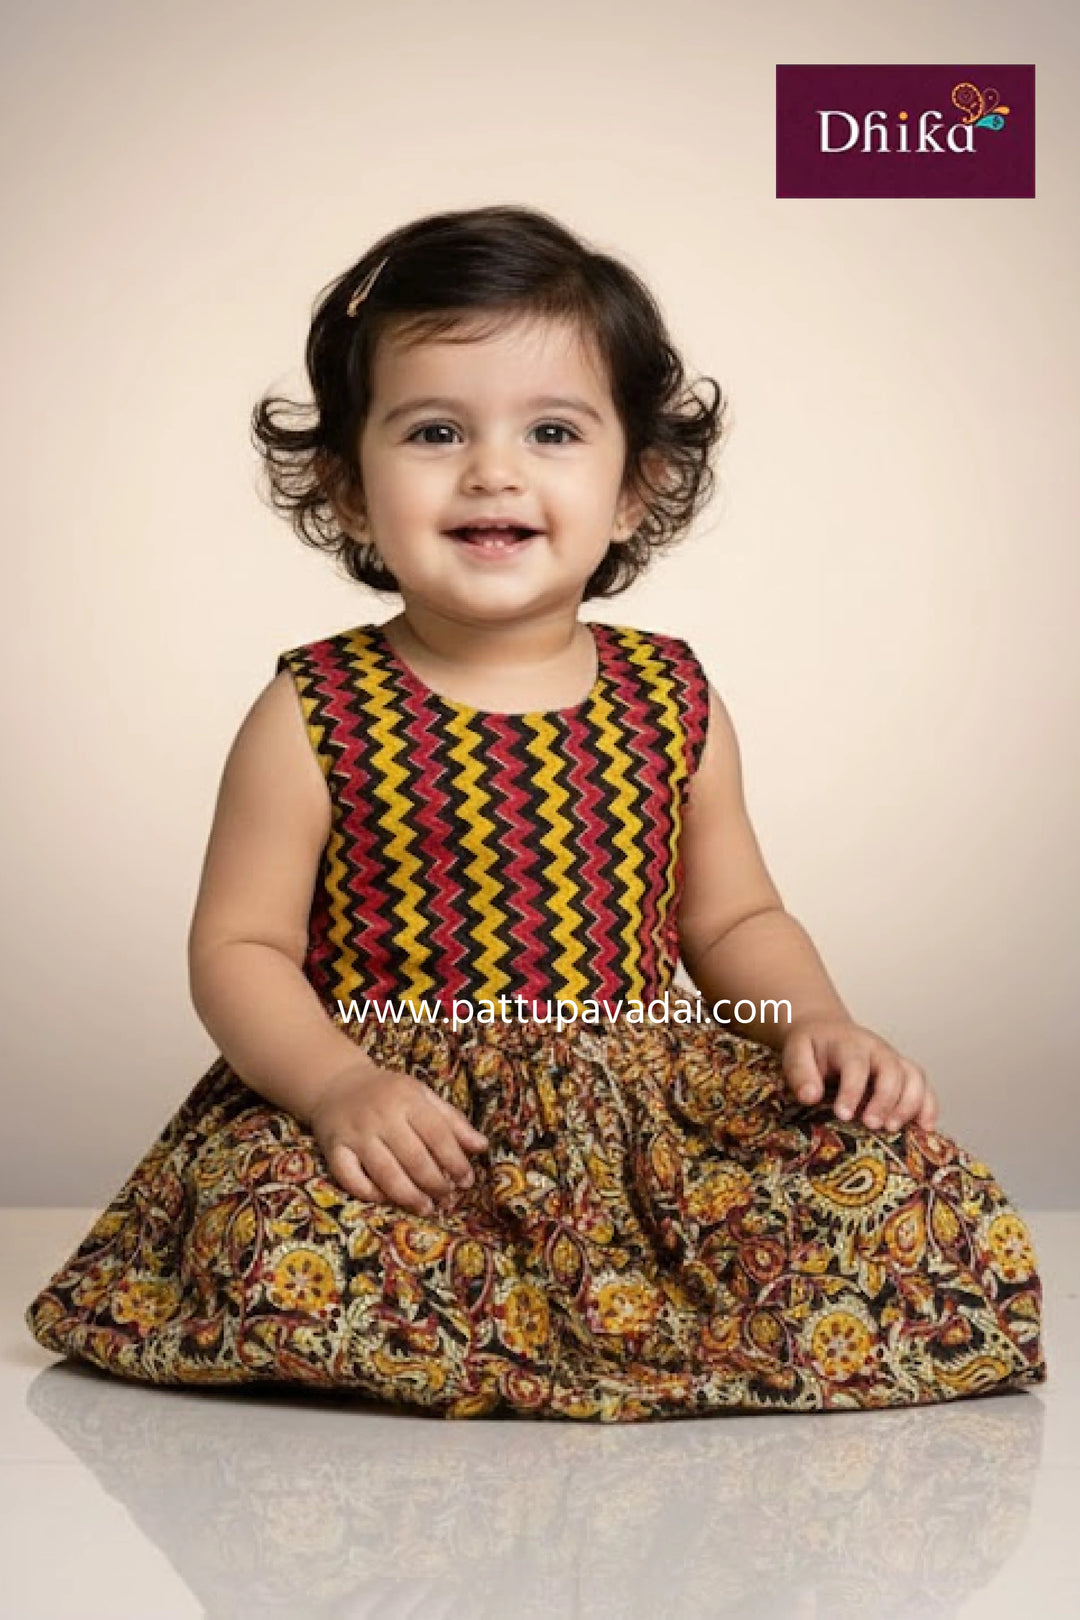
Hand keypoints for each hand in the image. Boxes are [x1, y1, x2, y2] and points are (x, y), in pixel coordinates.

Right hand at [309, 1059, 488, 1215]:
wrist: (336, 1083)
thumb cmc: (388, 1093)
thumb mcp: (422, 1096)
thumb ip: (452, 1121)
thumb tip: (482, 1147)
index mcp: (407, 1099)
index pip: (438, 1135)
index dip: (455, 1162)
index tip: (466, 1181)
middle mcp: (381, 1116)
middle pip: (414, 1158)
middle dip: (435, 1183)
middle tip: (446, 1197)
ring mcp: (355, 1134)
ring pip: (385, 1174)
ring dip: (409, 1196)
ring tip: (426, 1208)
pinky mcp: (333, 1149)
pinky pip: (351, 1179)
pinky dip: (370, 1194)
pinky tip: (387, 1200)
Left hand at [782, 1016, 938, 1132]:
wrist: (826, 1031)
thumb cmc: (811, 1047)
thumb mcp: (796, 1053)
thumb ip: (800, 1073)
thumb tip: (810, 1096)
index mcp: (850, 1044)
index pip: (856, 1066)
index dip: (852, 1091)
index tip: (843, 1115)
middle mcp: (878, 1050)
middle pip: (892, 1071)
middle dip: (885, 1100)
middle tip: (871, 1125)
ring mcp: (894, 1062)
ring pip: (914, 1078)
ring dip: (910, 1105)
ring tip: (893, 1128)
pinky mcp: (904, 1075)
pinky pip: (925, 1088)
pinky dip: (929, 1107)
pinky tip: (924, 1128)